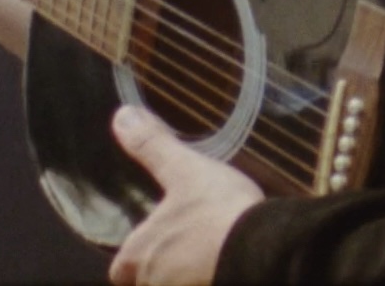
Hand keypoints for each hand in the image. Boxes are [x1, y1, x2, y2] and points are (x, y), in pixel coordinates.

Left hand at [109, 105, 265, 285]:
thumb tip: (121, 116)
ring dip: (191, 270)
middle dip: (166, 264)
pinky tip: (231, 260)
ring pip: (178, 282)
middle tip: (190, 242)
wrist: (264, 250)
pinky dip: (213, 274)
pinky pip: (205, 283)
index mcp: (137, 257)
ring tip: (214, 249)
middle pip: (150, 279)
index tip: (152, 240)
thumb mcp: (184, 171)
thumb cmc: (216, 213)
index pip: (120, 269)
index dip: (134, 255)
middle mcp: (154, 284)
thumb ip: (151, 147)